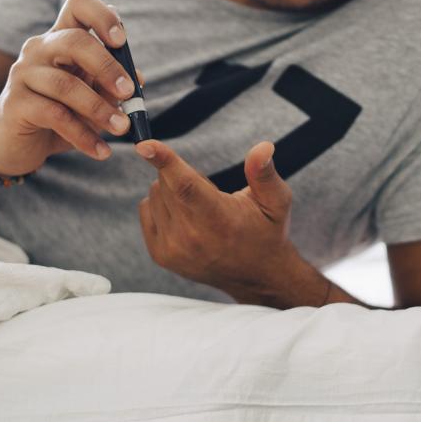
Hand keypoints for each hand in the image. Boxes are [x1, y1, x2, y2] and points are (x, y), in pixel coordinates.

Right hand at [0, 0, 137, 175]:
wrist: (16, 144)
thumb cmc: (59, 114)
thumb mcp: (91, 98)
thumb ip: (112, 86)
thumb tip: (138, 80)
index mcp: (61, 38)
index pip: (78, 6)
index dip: (102, 16)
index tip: (122, 40)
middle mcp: (39, 49)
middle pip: (74, 41)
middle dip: (107, 66)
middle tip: (129, 93)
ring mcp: (23, 74)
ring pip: (65, 84)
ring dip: (99, 108)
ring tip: (121, 128)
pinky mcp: (15, 104)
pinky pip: (54, 116)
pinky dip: (83, 135)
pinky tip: (101, 151)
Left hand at [135, 139, 298, 298]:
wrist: (256, 276)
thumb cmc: (267, 232)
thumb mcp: (276, 202)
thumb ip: (264, 173)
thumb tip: (263, 147)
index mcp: (219, 220)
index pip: (185, 185)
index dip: (164, 162)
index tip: (144, 145)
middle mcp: (192, 237)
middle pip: (166, 183)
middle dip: (181, 173)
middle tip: (209, 192)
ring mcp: (172, 248)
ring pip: (154, 193)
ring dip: (171, 189)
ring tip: (199, 208)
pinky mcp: (160, 255)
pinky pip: (146, 209)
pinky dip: (160, 204)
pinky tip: (184, 216)